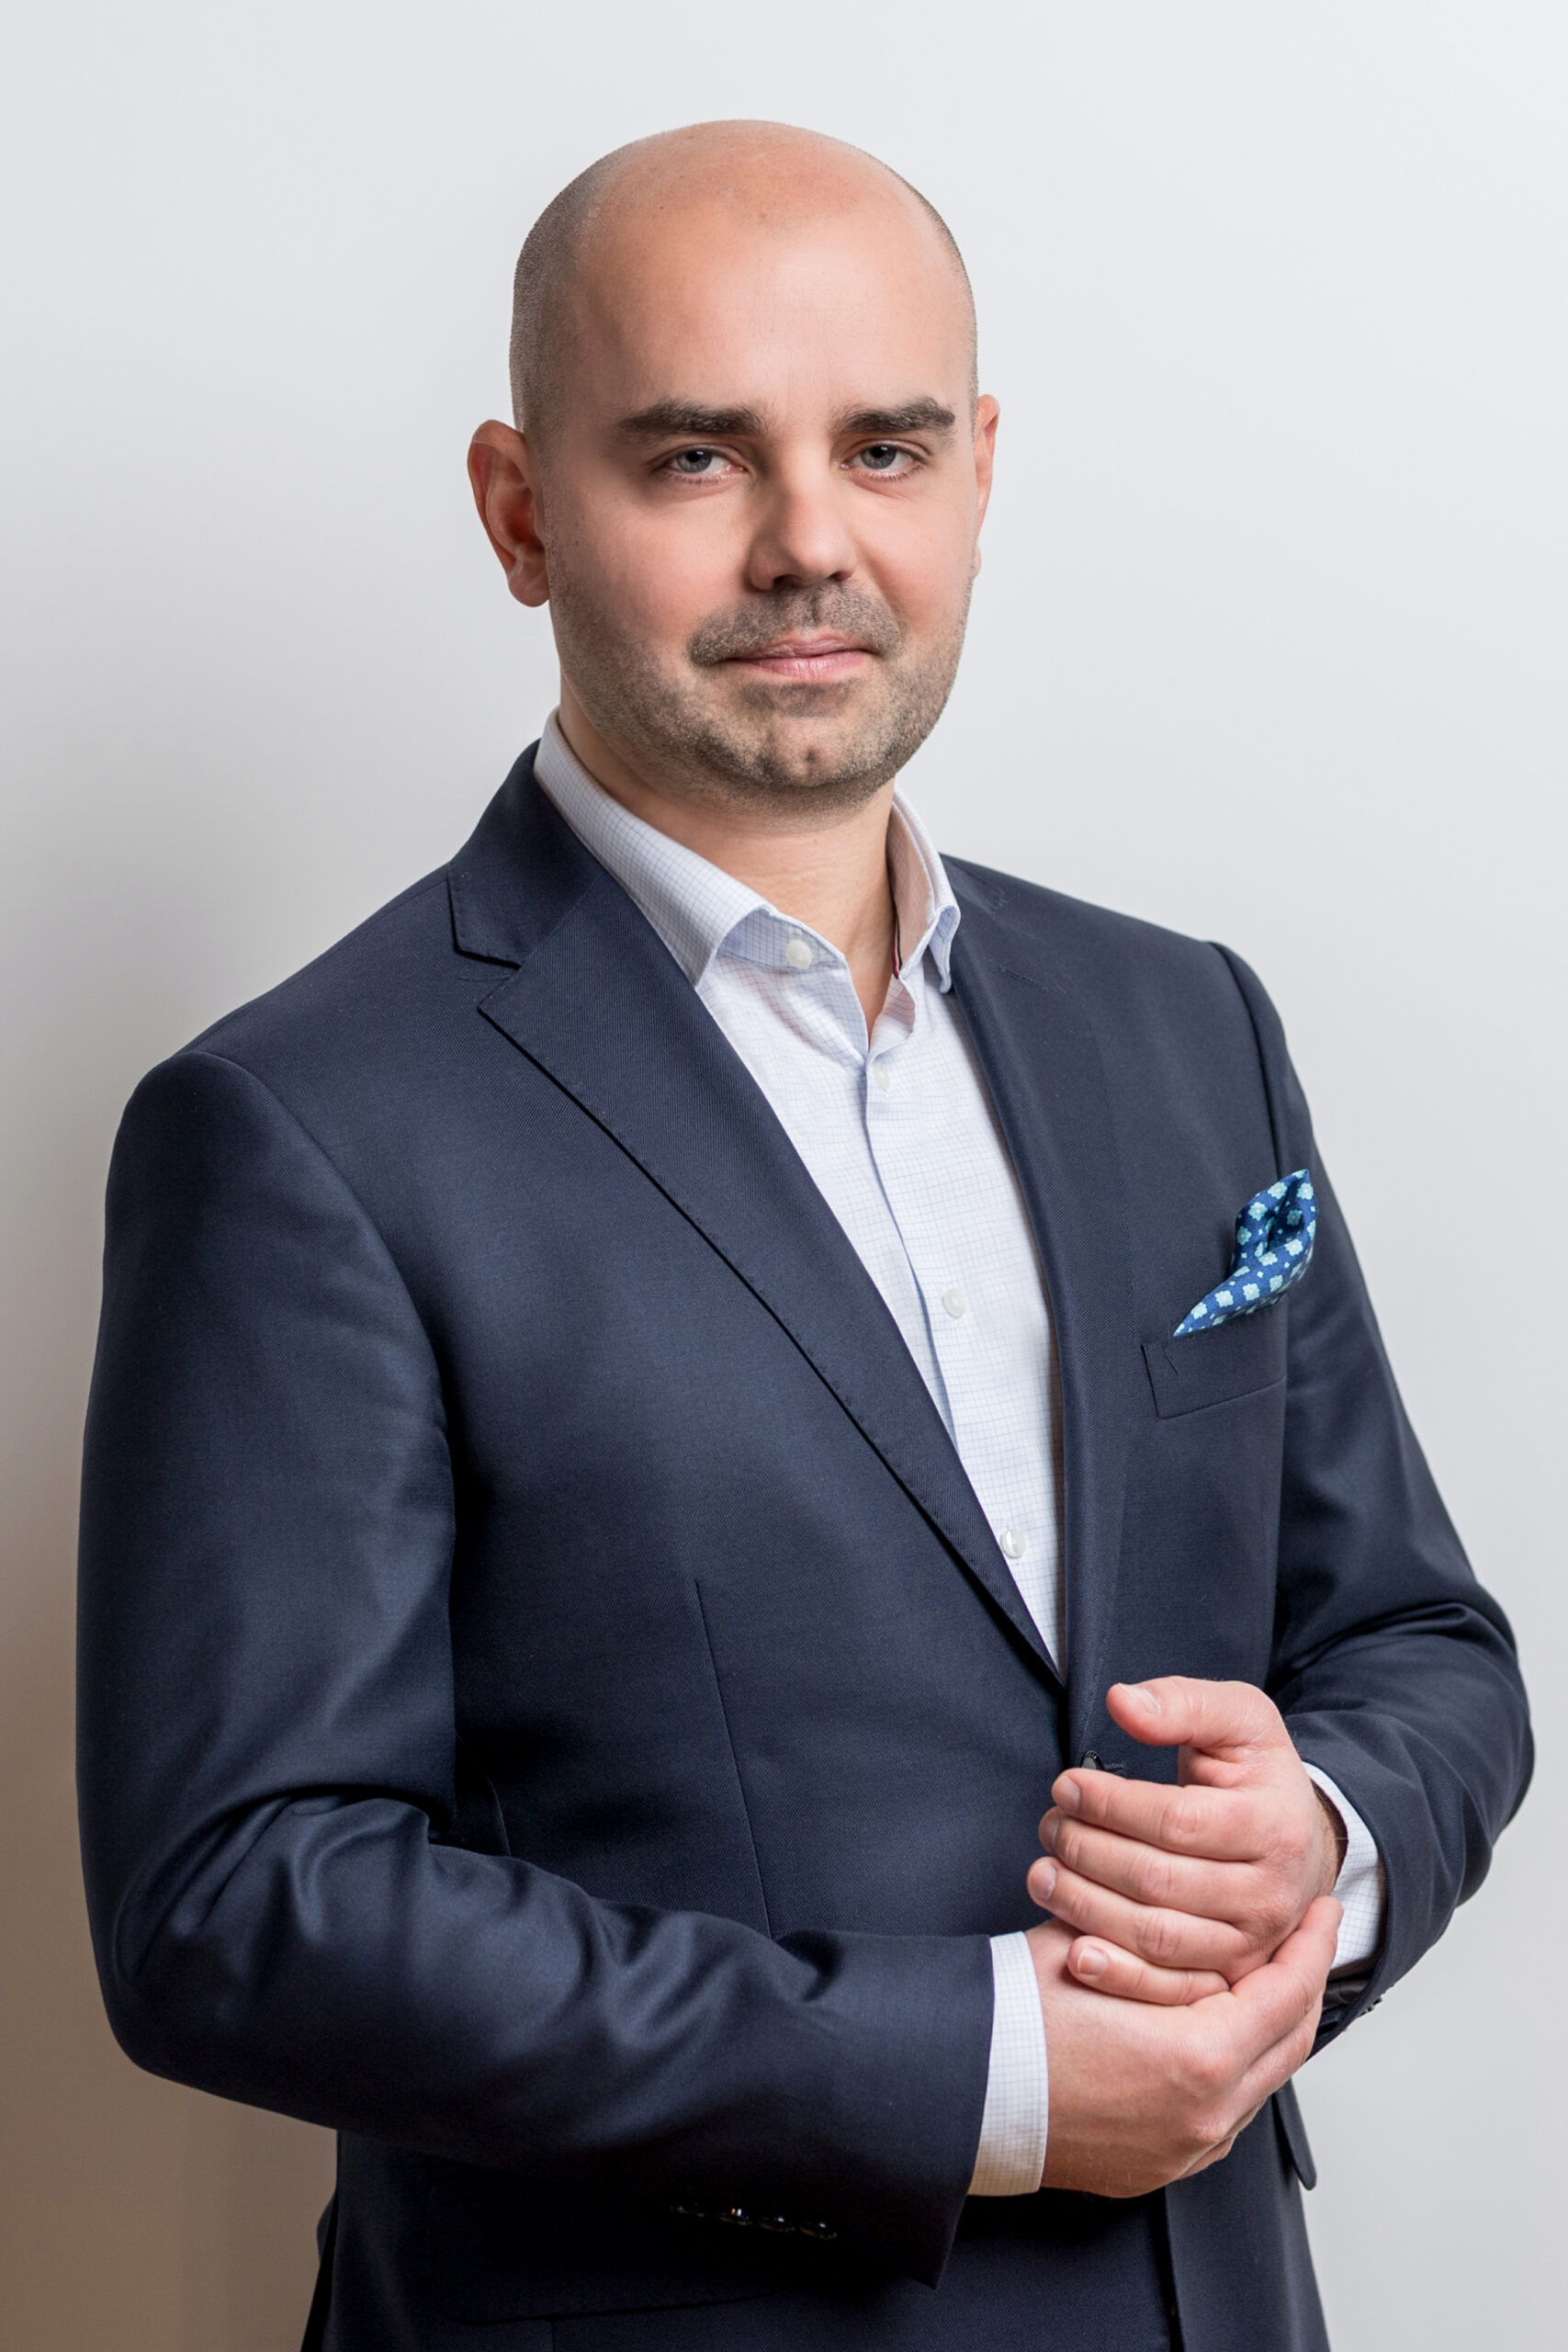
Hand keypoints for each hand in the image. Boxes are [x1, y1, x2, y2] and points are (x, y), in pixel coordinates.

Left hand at [1028, 1679, 1344, 2000]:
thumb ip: (1183, 1702)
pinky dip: (1115, 1974)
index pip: (1177, 1820)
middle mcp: (1272, 1895)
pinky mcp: (1229, 1976)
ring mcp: (1253, 1945)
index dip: (1111, 1804)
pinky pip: (1167, 1987)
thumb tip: (1123, 1703)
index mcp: (1277, 1827)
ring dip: (1086, 1906)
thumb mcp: (1239, 1718)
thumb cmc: (1258, 1775)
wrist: (1300, 1840)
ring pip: (1156, 1937)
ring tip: (1044, 1872)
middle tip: (1050, 1825)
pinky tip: (1073, 1949)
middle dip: (1088, 1851)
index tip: (1065, 1784)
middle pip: (1159, 1881)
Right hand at [1029, 1897, 1340, 2195]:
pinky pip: (1224, 2115)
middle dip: (1303, 1983)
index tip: (1322, 1910)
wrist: (960, 2092)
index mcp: (1199, 2057)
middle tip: (1310, 1937)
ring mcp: (1186, 2150)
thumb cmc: (1015, 2018)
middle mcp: (1207, 2114)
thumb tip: (1196, 1910)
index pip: (1286, 1993)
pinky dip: (1236, 2070)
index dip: (1311, 1944)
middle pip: (1289, 2042)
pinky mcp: (1159, 2167)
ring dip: (1271, 2028)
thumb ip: (1160, 1934)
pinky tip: (1219, 2035)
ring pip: (1260, 2081)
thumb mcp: (1092, 1945)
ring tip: (1264, 1980)